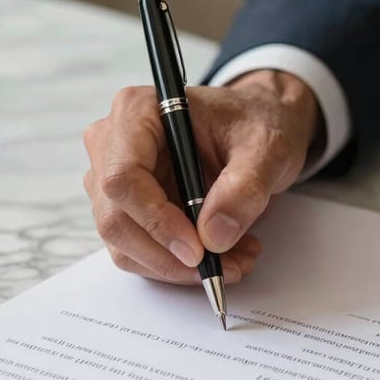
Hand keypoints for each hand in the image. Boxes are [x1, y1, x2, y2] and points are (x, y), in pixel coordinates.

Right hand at [83, 70, 320, 283]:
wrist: (256, 127)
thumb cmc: (255, 122)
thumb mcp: (266, 149)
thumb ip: (244, 188)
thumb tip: (213, 237)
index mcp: (138, 111)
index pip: (122, 177)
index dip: (156, 220)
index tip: (197, 249)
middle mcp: (113, 143)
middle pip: (116, 218)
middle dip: (168, 255)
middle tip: (221, 268)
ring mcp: (114, 178)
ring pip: (125, 244)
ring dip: (177, 266)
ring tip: (234, 260)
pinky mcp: (128, 207)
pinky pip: (139, 250)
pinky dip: (178, 264)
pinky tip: (221, 256)